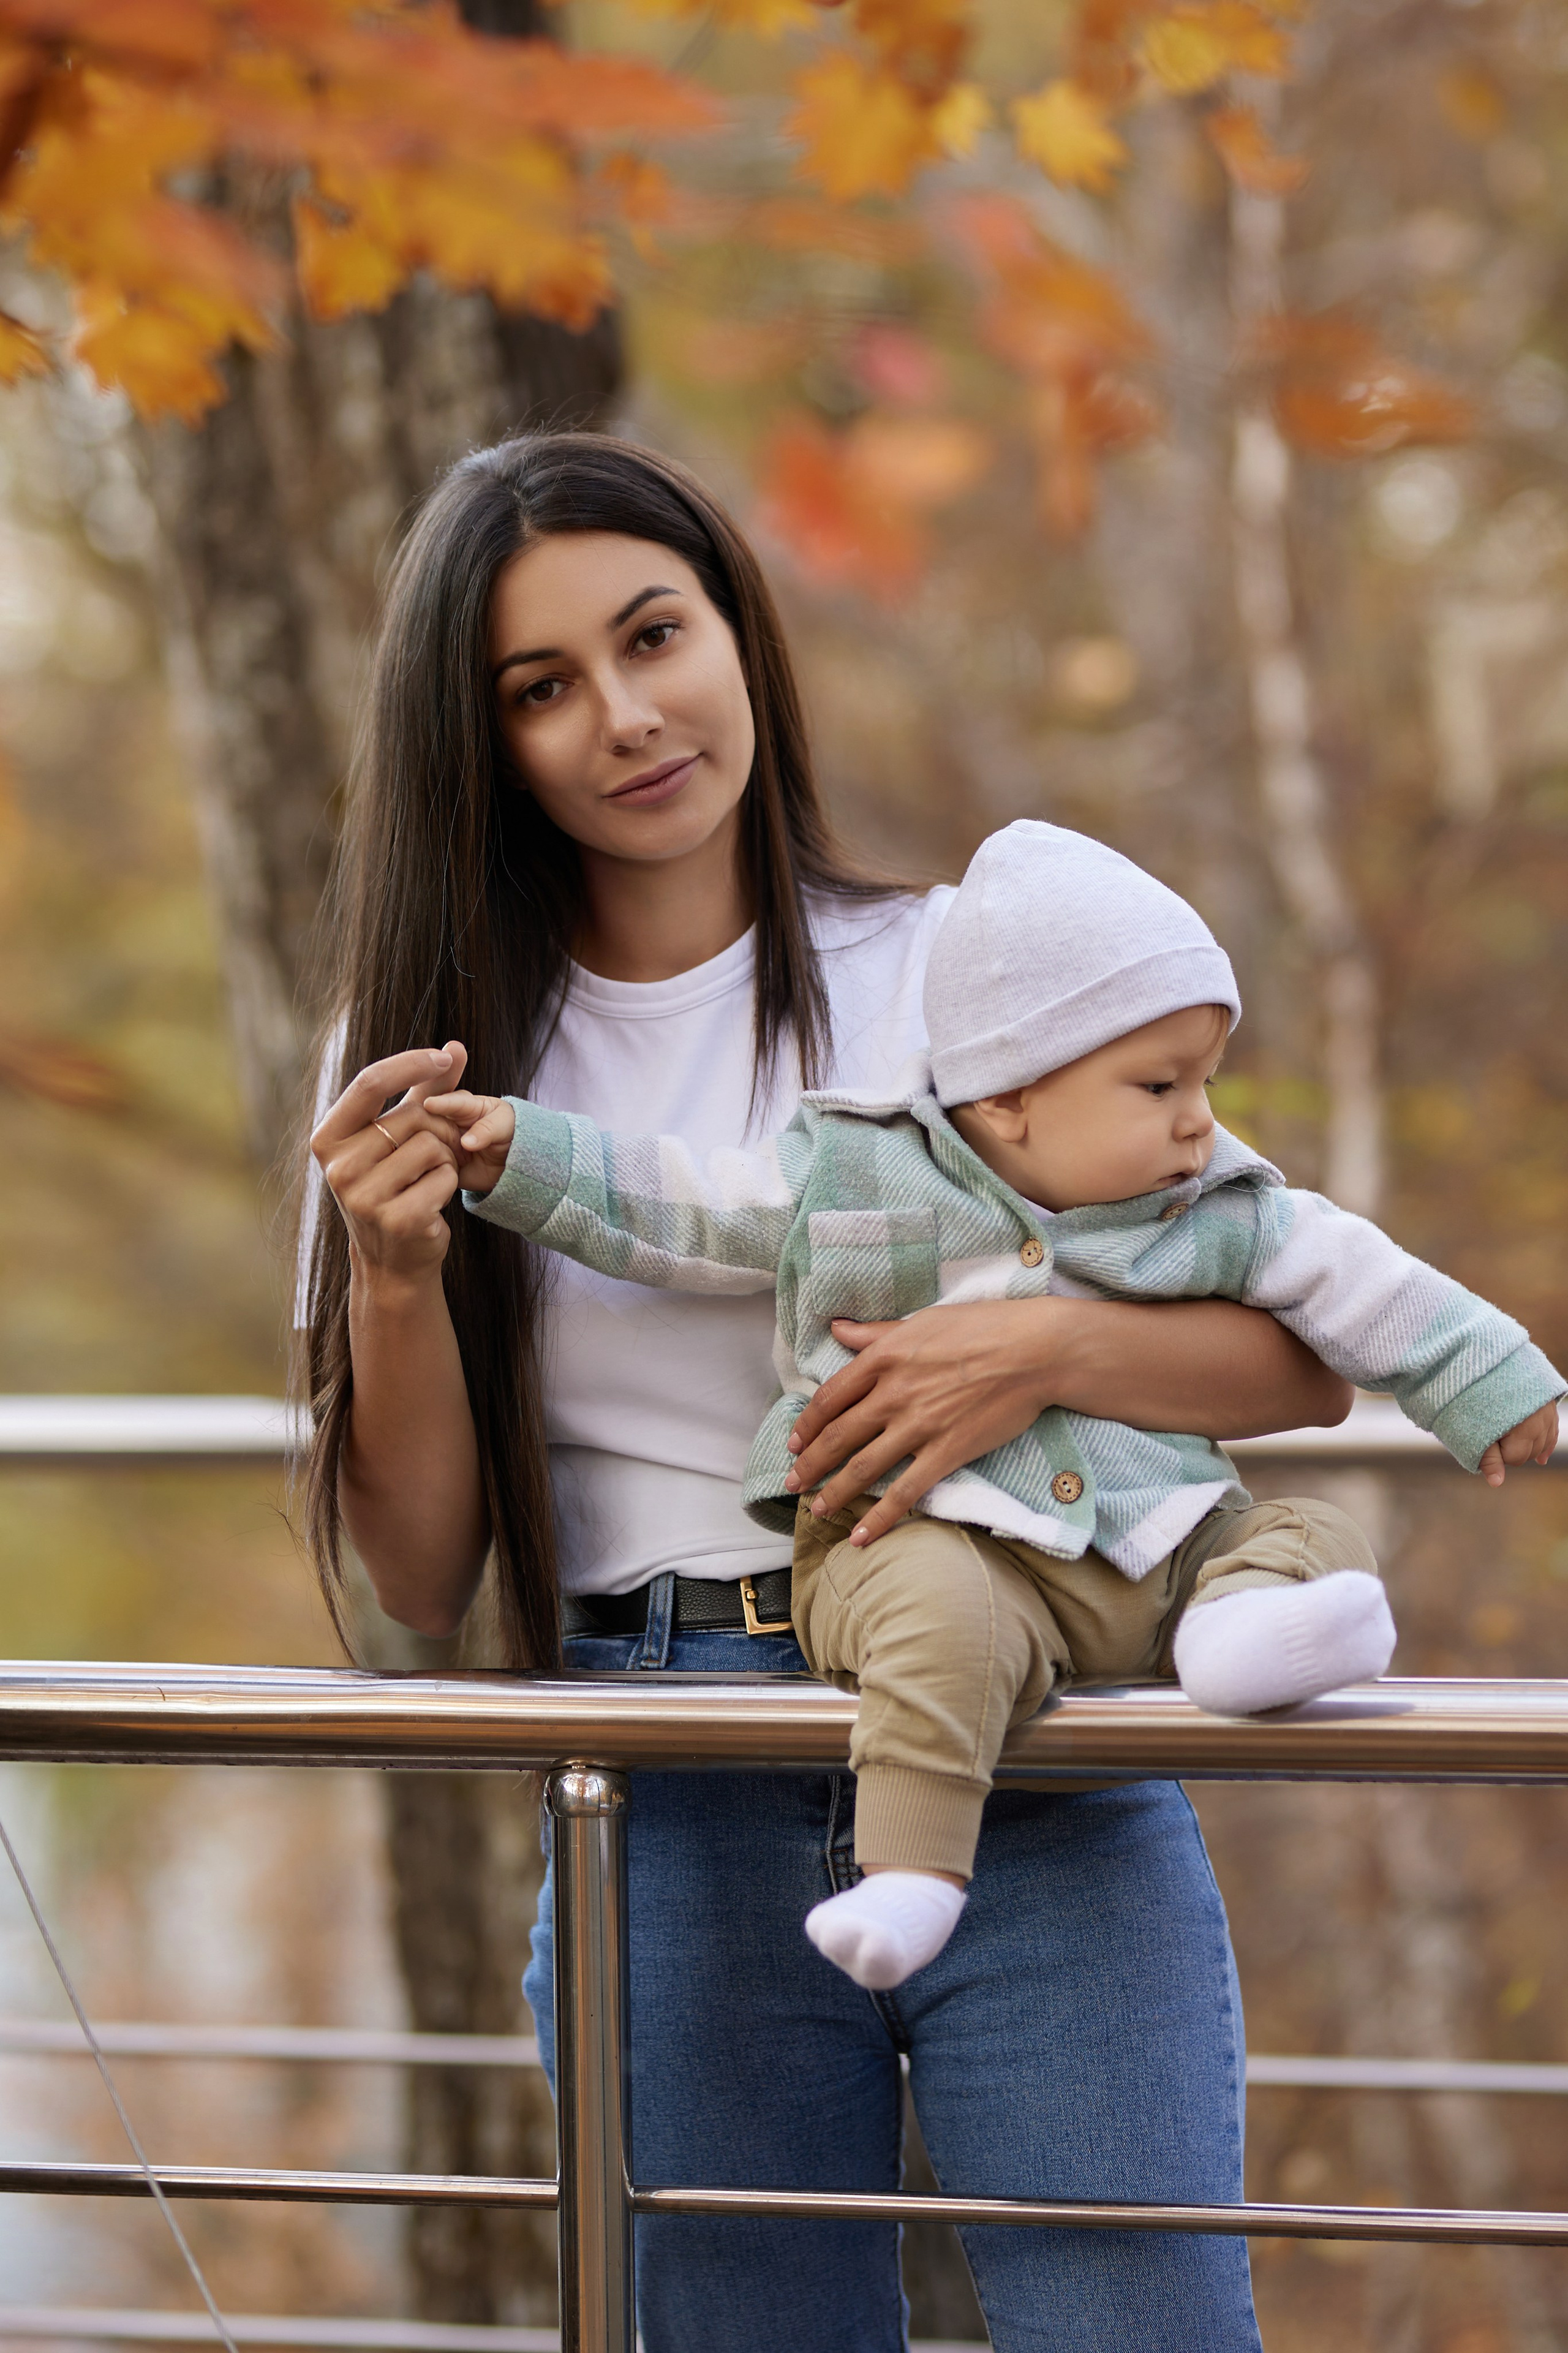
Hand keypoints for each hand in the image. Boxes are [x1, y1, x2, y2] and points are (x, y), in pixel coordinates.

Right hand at [310, 1041, 468, 1288]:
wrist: (393, 1259)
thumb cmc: (397, 1185)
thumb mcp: (400, 1136)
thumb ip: (426, 1090)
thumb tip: (456, 1046)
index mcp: (329, 1137)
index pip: (369, 1082)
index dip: (410, 1063)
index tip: (443, 1056)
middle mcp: (338, 1166)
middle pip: (411, 1117)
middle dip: (438, 1129)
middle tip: (435, 1154)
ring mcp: (363, 1196)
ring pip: (431, 1147)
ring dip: (444, 1160)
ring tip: (427, 1179)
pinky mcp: (396, 1219)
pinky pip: (444, 1178)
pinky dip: (449, 1185)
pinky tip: (431, 1201)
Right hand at [422, 1089, 515, 1196]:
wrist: (508, 1162)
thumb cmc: (508, 1132)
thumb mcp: (505, 1125)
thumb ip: (488, 1129)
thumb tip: (466, 1143)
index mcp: (463, 1105)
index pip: (452, 1102)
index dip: (441, 1103)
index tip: (429, 1105)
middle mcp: (445, 1122)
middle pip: (429, 1122)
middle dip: (431, 1129)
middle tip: (447, 1141)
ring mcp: (439, 1142)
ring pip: (424, 1144)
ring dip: (429, 1150)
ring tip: (447, 1158)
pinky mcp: (438, 1163)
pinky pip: (428, 1166)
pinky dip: (429, 1168)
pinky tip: (434, 1171)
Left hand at [784, 1301, 1060, 1546]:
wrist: (1034, 1352)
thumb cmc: (983, 1327)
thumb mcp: (921, 1321)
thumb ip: (876, 1332)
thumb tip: (837, 1327)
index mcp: (883, 1358)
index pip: (830, 1398)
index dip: (807, 1424)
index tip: (794, 1441)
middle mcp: (893, 1394)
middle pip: (838, 1437)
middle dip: (809, 1464)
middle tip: (792, 1482)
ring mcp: (918, 1426)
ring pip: (863, 1467)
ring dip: (834, 1493)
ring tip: (817, 1510)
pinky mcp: (945, 1452)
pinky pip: (904, 1492)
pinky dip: (880, 1518)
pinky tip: (861, 1536)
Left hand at [1478, 1402, 1559, 1487]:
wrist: (1494, 1358)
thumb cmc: (1481, 1398)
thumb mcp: (1477, 1431)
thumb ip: (1489, 1458)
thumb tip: (1497, 1483)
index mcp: (1523, 1431)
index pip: (1514, 1459)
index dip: (1498, 1454)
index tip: (1487, 1441)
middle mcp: (1540, 1423)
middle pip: (1529, 1453)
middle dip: (1512, 1450)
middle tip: (1495, 1435)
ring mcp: (1547, 1413)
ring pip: (1542, 1444)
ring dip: (1528, 1446)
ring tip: (1510, 1437)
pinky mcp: (1549, 1405)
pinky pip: (1552, 1432)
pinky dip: (1545, 1444)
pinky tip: (1541, 1460)